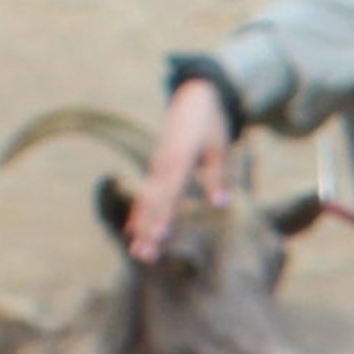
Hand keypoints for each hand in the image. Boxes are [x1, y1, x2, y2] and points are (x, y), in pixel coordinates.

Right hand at [127, 77, 236, 261]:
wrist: (194, 97)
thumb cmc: (210, 123)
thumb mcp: (219, 147)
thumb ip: (216, 177)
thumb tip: (220, 204)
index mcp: (179, 159)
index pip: (170, 193)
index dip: (164, 215)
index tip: (160, 236)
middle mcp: (163, 165)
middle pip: (153, 203)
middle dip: (148, 230)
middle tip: (144, 256)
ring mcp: (157, 167)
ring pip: (146, 202)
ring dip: (141, 227)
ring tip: (137, 252)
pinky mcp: (156, 169)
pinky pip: (145, 195)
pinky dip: (139, 214)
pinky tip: (132, 232)